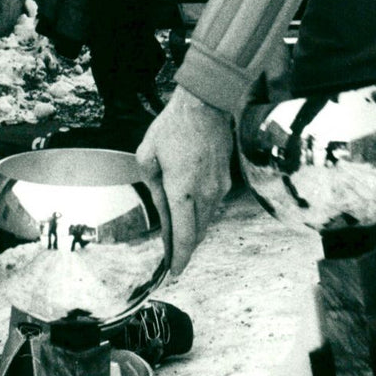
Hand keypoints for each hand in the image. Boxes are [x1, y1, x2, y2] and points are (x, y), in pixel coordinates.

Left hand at [136, 87, 233, 277]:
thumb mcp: (148, 157)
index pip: (183, 235)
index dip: (178, 257)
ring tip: (179, 237)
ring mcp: (220, 187)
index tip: (174, 271)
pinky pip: (213, 205)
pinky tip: (191, 211)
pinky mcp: (227, 179)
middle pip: (197, 233)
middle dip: (185, 249)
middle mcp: (205, 193)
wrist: (206, 104)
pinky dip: (201, 214)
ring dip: (193, 231)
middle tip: (174, 260)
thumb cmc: (173, 127)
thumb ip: (154, 189)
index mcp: (182, 190)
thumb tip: (163, 212)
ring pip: (206, 220)